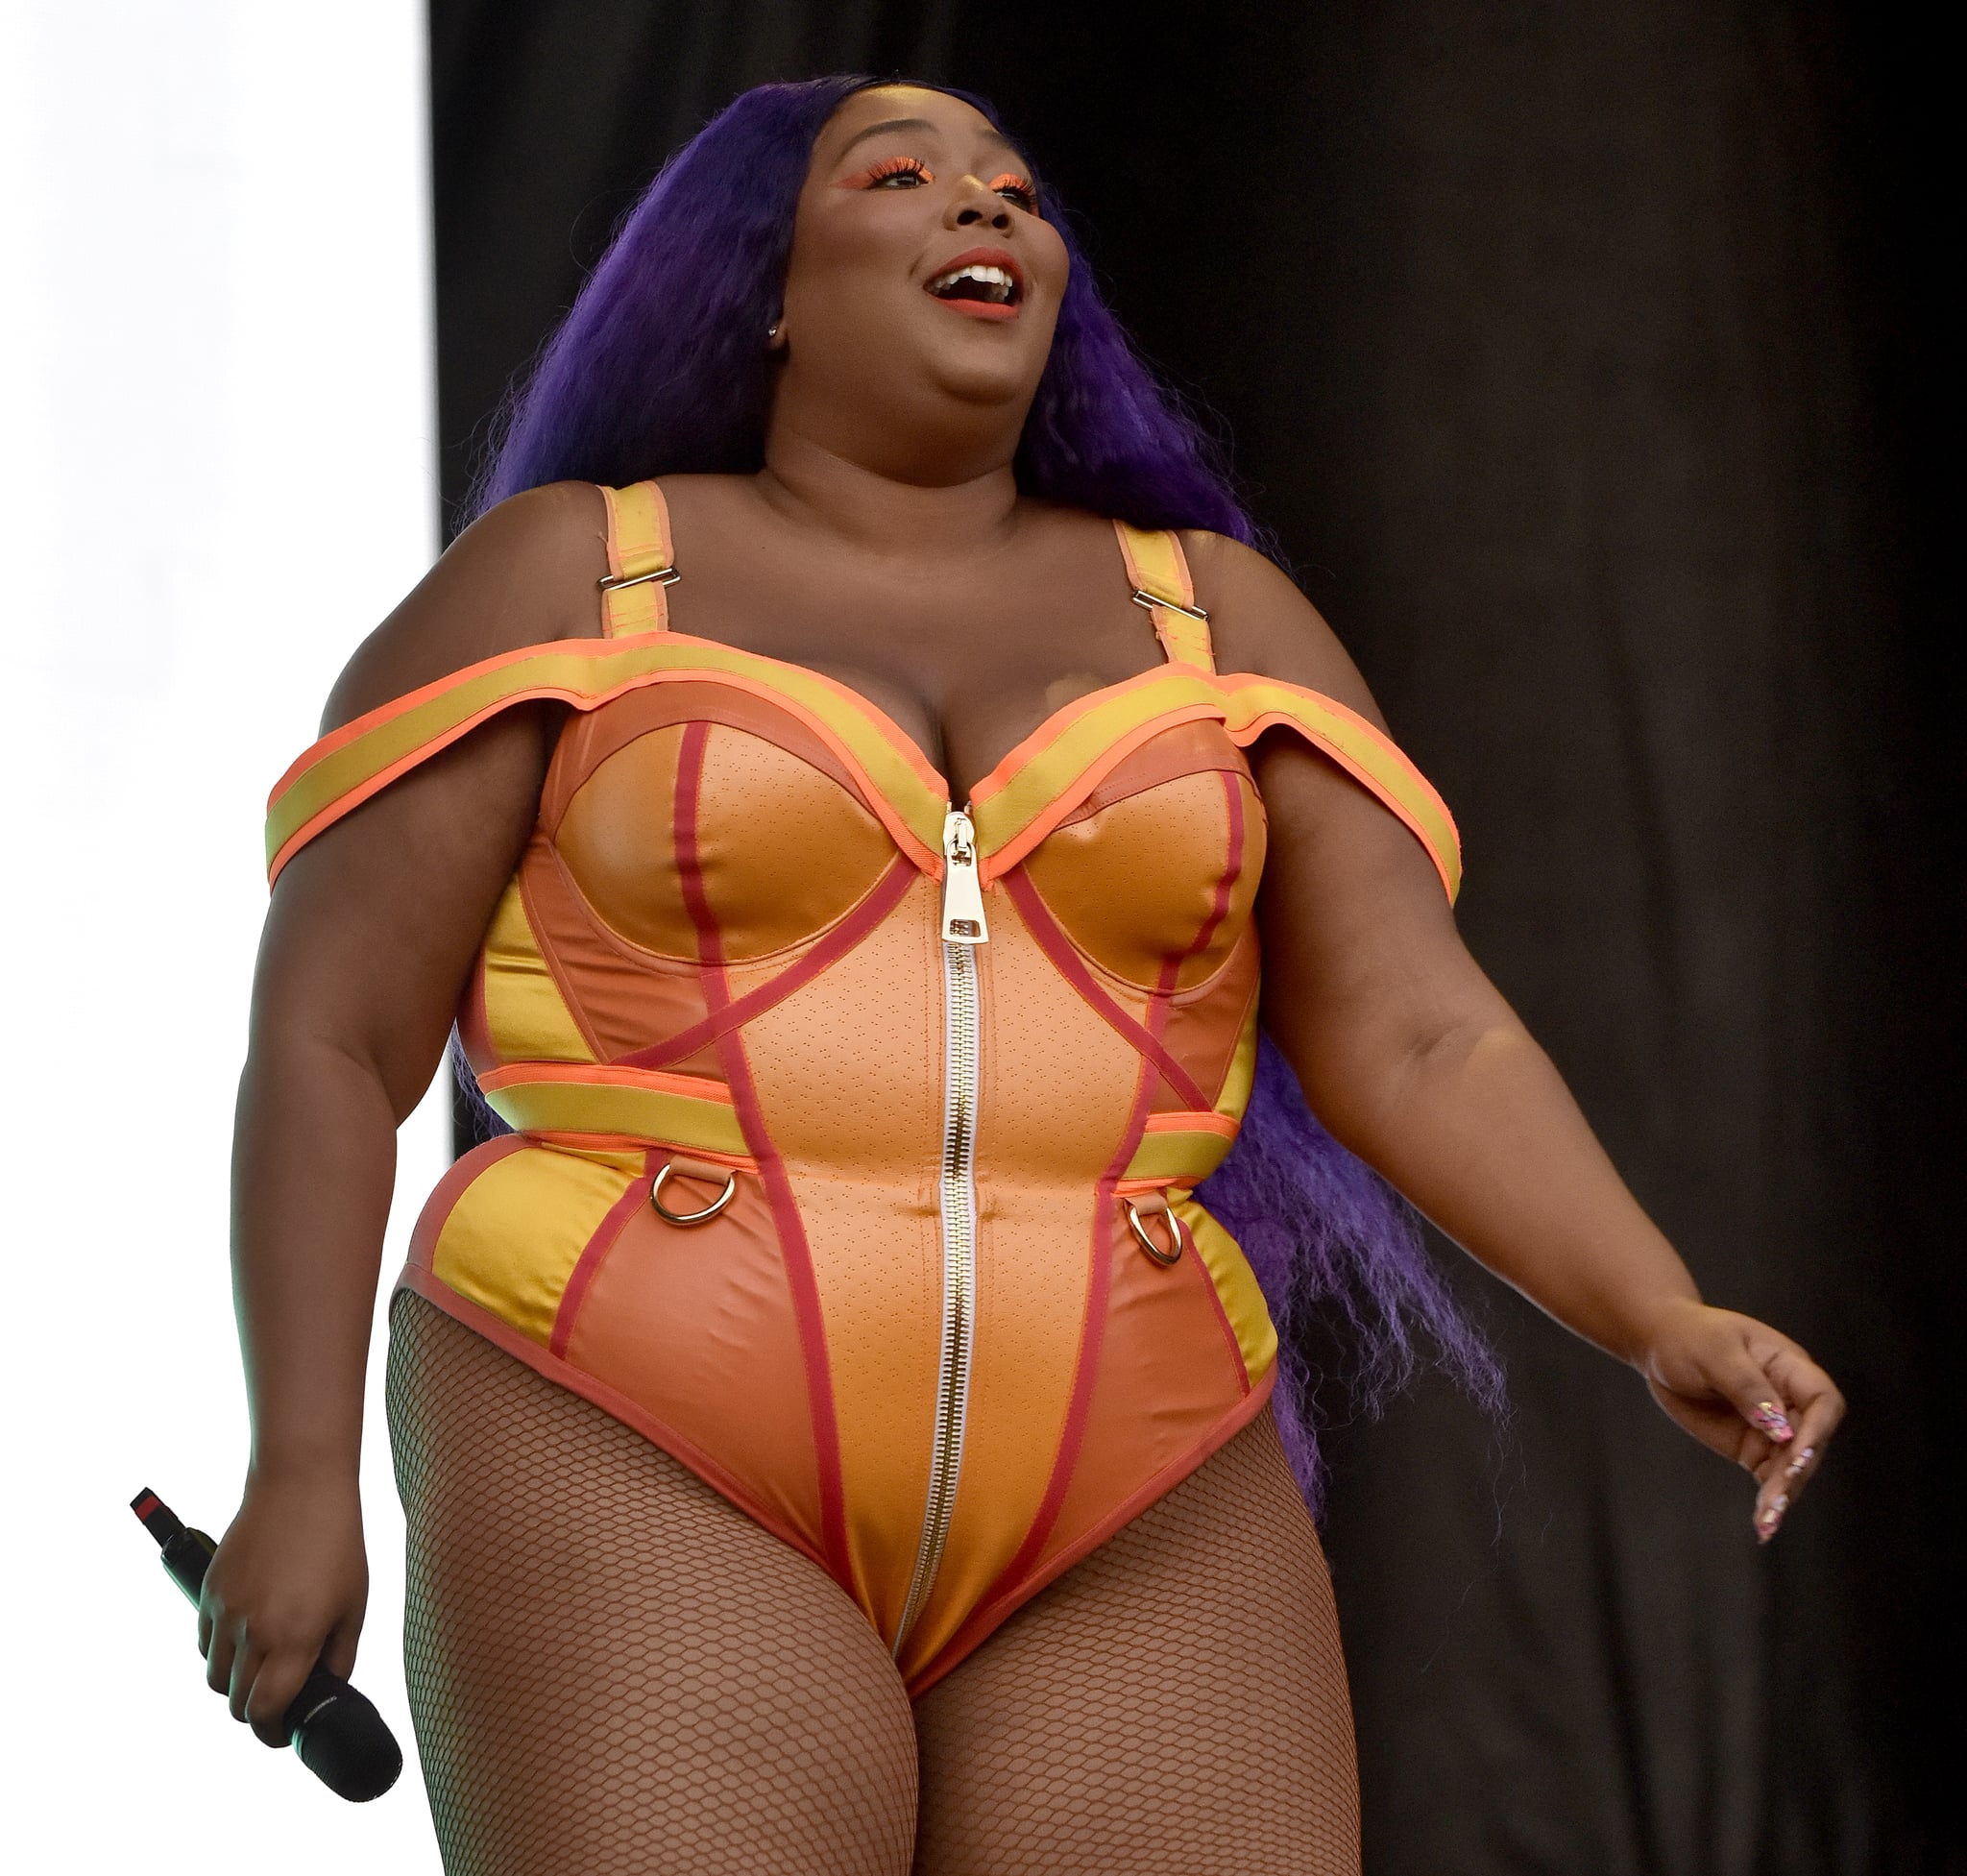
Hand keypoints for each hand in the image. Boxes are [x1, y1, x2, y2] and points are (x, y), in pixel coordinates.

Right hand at [199, 1473, 367, 1746]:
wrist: (300, 1487)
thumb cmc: (336, 1543)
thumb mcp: (354, 1604)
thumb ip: (339, 1656)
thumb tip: (327, 1691)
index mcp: (295, 1639)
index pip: (266, 1712)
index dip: (272, 1733)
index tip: (283, 1732)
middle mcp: (254, 1632)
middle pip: (236, 1703)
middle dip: (256, 1711)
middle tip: (277, 1700)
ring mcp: (226, 1612)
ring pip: (215, 1678)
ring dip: (235, 1682)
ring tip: (262, 1663)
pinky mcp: (209, 1592)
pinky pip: (203, 1643)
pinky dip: (220, 1651)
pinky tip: (246, 1633)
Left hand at [1637, 1299, 1843, 1542]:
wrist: (1660, 1344)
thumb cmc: (1689, 1337)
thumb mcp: (1715, 1353)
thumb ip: (1747, 1386)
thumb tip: (1780, 1426)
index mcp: (1789, 1367)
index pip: (1823, 1401)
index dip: (1818, 1428)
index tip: (1797, 1449)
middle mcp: (1790, 1400)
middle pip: (1811, 1441)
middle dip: (1796, 1470)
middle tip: (1777, 1498)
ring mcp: (1773, 1428)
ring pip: (1792, 1467)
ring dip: (1783, 1494)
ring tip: (1768, 1522)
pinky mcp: (1753, 1449)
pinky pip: (1769, 1478)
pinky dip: (1768, 1500)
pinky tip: (1763, 1525)